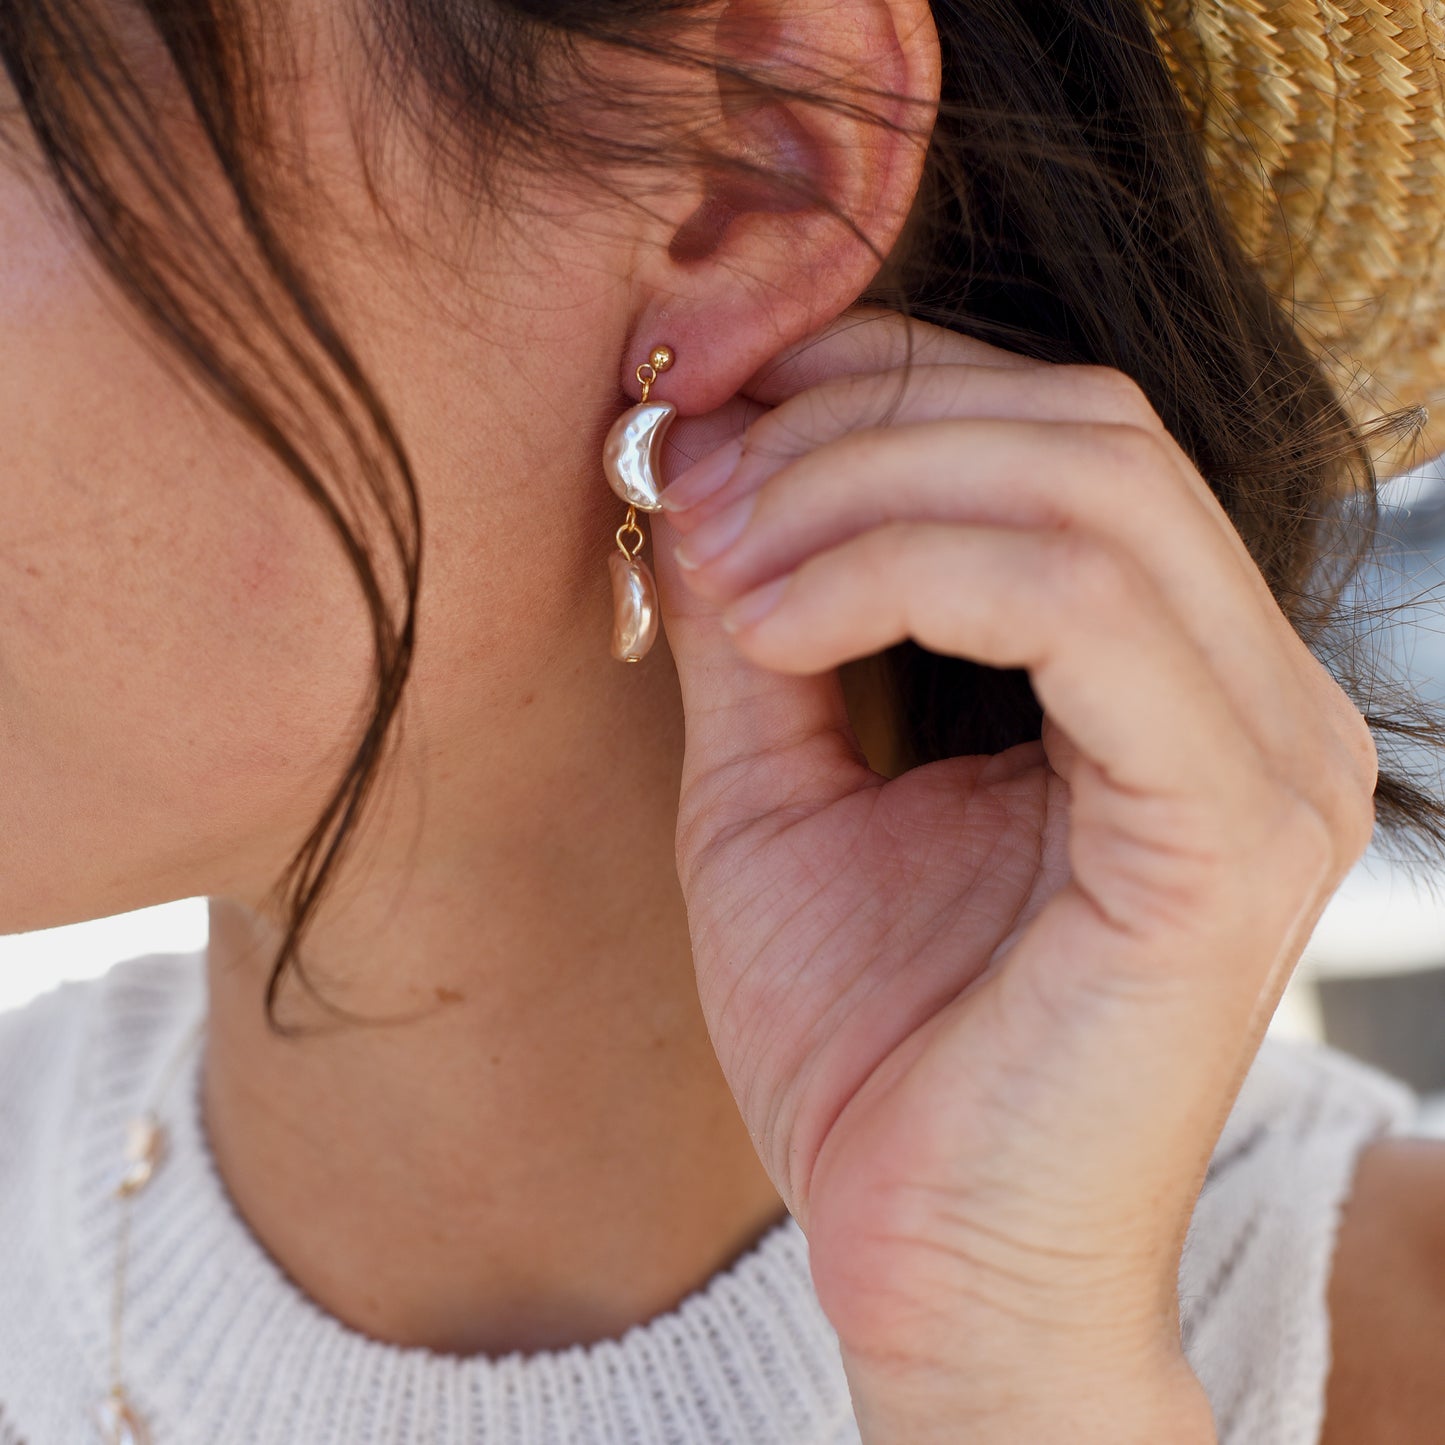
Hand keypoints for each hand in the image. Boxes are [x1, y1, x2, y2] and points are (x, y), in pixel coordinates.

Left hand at [647, 305, 1375, 1438]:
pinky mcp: (1233, 830)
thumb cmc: (862, 1038)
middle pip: (1080, 425)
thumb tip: (701, 458)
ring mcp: (1268, 754)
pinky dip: (910, 574)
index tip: (705, 426)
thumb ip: (759, 616)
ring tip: (723, 564)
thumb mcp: (775, 784)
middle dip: (858, 427)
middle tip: (696, 489)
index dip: (873, 385)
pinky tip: (778, 626)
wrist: (926, 1257)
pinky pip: (1086, 608)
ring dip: (866, 488)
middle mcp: (1252, 689)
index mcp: (1165, 670)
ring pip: (1089, 485)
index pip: (1050, 428)